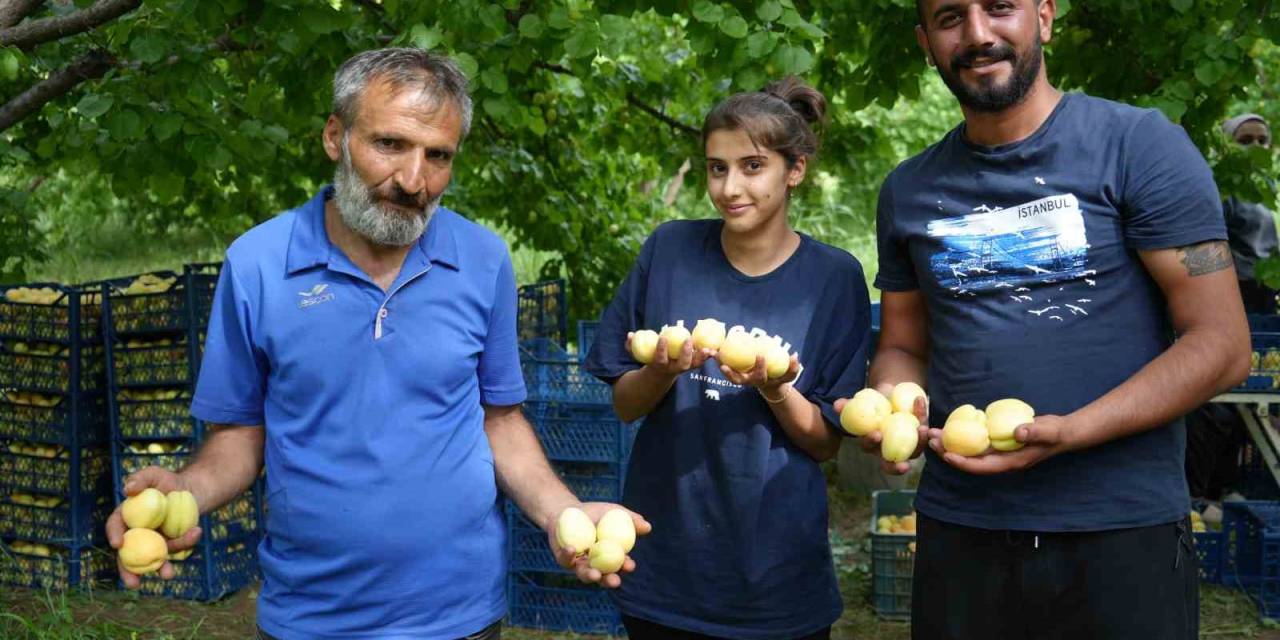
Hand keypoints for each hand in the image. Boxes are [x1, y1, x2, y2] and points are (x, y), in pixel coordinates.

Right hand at [105, 466, 202, 588]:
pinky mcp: (171, 544)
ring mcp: (154, 541)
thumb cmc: (168, 481)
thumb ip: (140, 478)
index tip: (118, 544)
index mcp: (127, 516)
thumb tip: (128, 489)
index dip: (114, 535)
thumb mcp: (155, 474)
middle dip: (128, 572)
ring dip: (161, 567)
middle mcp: (137, 532)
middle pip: (128, 555)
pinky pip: (176, 548)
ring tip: (168, 575)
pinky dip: (186, 544)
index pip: (115, 526)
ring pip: (154, 557)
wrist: (193, 490)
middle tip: (133, 584)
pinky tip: (196, 532)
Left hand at [546, 503, 651, 588]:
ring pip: (584, 574)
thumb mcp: (615, 512)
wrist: (568, 509)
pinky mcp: (563, 559)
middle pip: (603, 577)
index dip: (626, 567)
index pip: (620, 565)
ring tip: (594, 574)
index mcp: (610, 556)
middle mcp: (595, 564)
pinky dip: (568, 555)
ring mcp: (578, 564)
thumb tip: (647, 526)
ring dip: (590, 576)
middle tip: (614, 580)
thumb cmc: (595, 512)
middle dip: (609, 580)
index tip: (630, 565)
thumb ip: (631, 520)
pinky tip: (572, 549)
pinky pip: (565, 560)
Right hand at [629, 333, 711, 376]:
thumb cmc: (648, 360)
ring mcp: (683, 368)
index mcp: (660, 366)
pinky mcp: (691, 364)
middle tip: (688, 340)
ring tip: (708, 349)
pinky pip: (700, 360)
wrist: (658, 375)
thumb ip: (631, 346)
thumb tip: (629, 335)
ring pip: (694, 365)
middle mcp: (673, 369)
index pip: (660, 359)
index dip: (661, 350)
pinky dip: (707, 355)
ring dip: (701, 357)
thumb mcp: (637, 354)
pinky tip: (714, 347)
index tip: (663, 338)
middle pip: (682, 365)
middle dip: (685, 354)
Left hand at [718, 353, 799, 391]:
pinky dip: (720, 358)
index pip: (759, 376)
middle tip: (724, 365)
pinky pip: (726, 365)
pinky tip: (713, 348)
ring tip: (713, 355)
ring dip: (720, 365)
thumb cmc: (780, 377)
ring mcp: (741, 377)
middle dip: (730, 374)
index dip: (759, 367)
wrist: (770, 383)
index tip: (761, 356)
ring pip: (728, 374)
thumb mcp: (789, 374)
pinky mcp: (736, 372)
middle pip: (737, 380)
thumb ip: (793, 367)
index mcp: (760, 381)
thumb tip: (794, 356)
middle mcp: (748, 381)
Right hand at [834, 390, 928, 475]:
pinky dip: (923, 416)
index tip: (876, 434)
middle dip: (897, 468)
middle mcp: (889, 449)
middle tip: (904, 465)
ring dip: (920, 443)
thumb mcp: (860, 403)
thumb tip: (837, 405)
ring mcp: (907, 445)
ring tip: (922, 429)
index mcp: (872, 443)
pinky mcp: (920, 435)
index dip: (871, 443)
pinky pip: (922, 430)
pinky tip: (920, 402)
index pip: (869, 447)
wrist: (891, 395)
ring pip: (915, 451)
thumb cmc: (871, 402)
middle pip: (892, 464)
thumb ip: (848, 405)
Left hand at [927, 414, 1072, 474]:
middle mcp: (1001, 460)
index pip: (982, 467)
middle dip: (949, 453)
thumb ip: (1035, 431)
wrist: (1062, 433)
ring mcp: (999, 452)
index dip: (963, 463)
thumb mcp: (1048, 431)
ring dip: (952, 444)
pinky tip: (951, 426)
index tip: (947, 455)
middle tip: (931, 440)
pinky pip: (976, 442)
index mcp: (1010, 462)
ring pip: (970, 451)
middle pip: (970, 461)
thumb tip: (1017, 431)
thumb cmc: (1055, 434)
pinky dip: (963, 436)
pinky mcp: (998, 443)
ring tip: (934, 434)